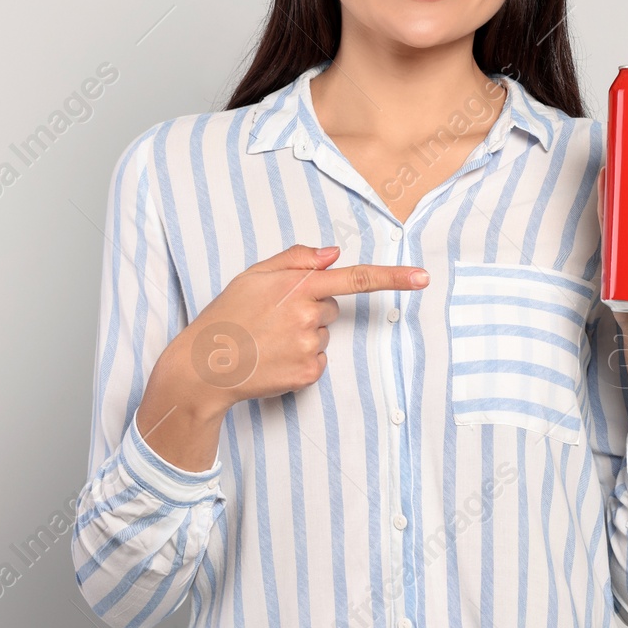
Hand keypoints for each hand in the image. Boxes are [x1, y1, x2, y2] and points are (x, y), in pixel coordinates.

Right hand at [142, 244, 427, 424]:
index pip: (356, 278)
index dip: (394, 277)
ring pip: (323, 335)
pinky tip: (274, 358)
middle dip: (310, 308)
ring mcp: (309, 346)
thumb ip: (295, 259)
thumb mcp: (253, 275)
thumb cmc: (227, 316)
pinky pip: (318, 361)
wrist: (205, 366)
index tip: (423, 278)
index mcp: (297, 285)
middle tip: (274, 318)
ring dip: (303, 335)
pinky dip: (301, 360)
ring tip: (269, 339)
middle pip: (332, 307)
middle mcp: (308, 315)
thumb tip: (332, 254)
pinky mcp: (308, 373)